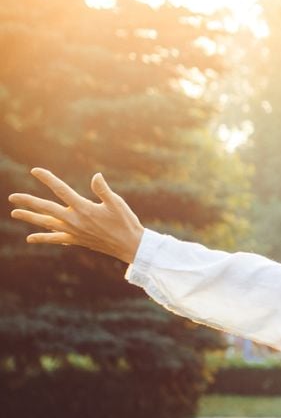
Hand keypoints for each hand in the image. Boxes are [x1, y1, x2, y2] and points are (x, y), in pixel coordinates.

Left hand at [8, 168, 144, 263]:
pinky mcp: (76, 240)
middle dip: (28, 202)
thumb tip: (95, 176)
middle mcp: (75, 220)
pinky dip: (43, 237)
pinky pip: (55, 239)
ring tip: (14, 214)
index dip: (47, 179)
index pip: (61, 190)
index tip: (35, 171)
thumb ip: (103, 190)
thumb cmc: (126, 222)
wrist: (130, 246)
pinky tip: (30, 238)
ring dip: (29, 218)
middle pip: (46, 209)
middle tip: (12, 197)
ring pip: (46, 224)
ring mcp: (74, 231)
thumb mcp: (117, 203)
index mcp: (84, 208)